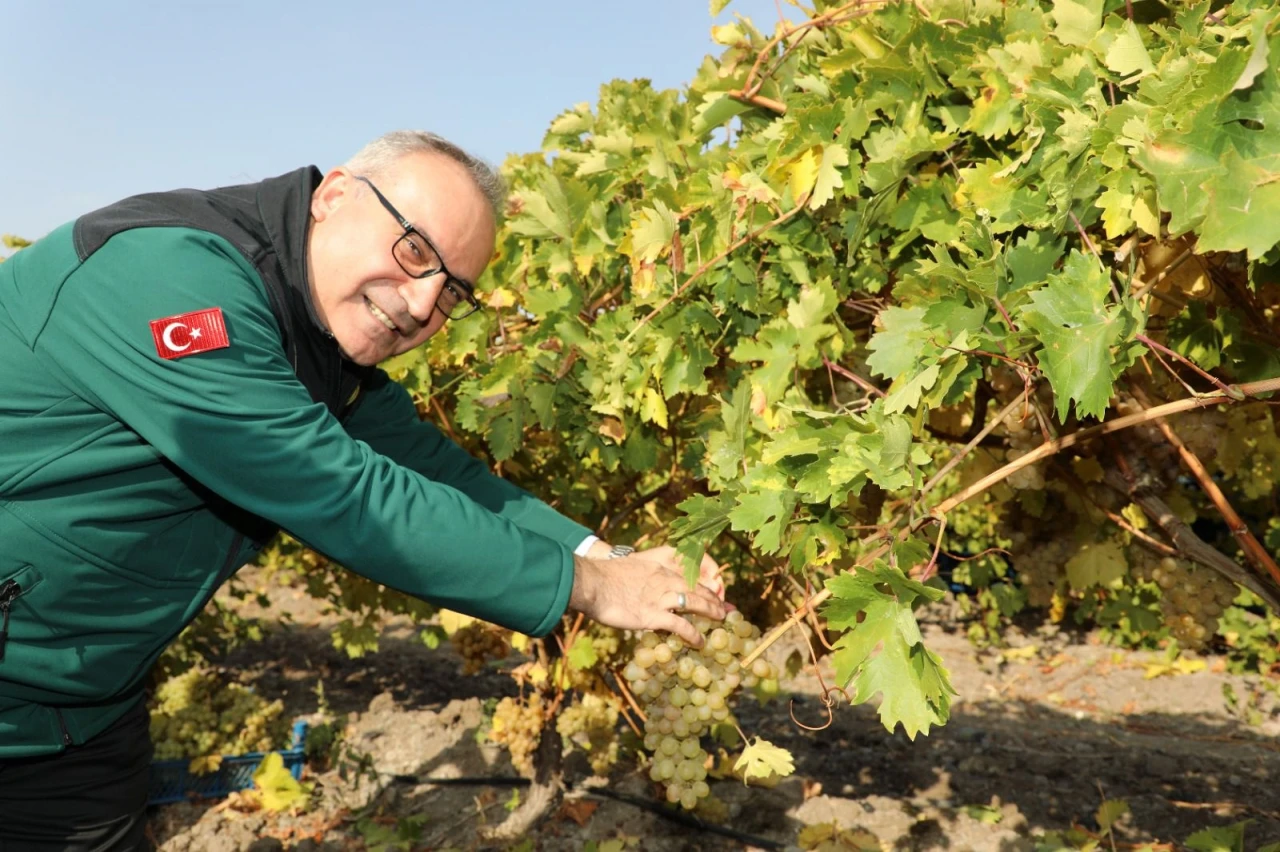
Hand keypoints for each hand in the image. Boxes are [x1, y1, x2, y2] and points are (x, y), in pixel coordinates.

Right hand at [568, 545, 725, 647]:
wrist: (591, 582)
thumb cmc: (604, 577)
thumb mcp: (628, 568)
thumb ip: (641, 576)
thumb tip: (644, 587)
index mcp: (658, 565)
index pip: (690, 571)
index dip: (705, 582)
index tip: (714, 589)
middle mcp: (663, 578)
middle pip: (697, 587)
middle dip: (713, 598)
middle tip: (725, 608)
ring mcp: (660, 597)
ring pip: (694, 602)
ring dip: (711, 611)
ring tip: (721, 620)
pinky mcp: (653, 615)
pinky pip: (680, 626)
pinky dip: (692, 635)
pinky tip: (699, 642)